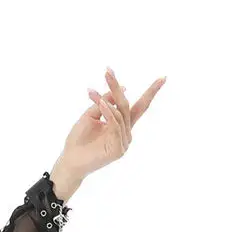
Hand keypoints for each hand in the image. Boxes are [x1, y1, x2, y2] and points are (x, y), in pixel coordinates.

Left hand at [58, 67, 165, 182]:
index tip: (163, 78)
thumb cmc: (78, 139)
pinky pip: (116, 126)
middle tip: (108, 71)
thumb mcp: (91, 115)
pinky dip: (109, 113)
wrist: (69, 160)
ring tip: (92, 93)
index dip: (151, 92)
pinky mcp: (118, 149)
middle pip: (126, 106)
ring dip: (106, 102)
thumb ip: (104, 102)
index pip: (139, 107)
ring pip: (119, 115)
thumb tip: (122, 88)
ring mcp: (123, 142)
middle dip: (117, 88)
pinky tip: (101, 105)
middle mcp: (126, 133)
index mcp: (121, 125)